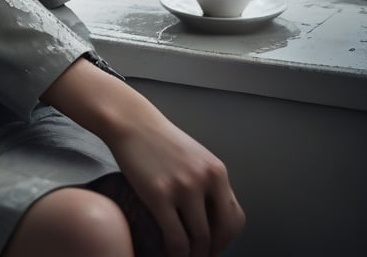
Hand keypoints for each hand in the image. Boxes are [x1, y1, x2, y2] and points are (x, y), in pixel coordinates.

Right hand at [44, 58, 244, 256]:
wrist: (131, 121)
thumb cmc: (158, 139)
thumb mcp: (193, 157)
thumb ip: (206, 183)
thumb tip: (211, 218)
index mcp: (216, 171)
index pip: (235, 219)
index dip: (225, 240)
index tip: (213, 247)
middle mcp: (206, 179)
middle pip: (222, 233)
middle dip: (211, 251)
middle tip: (198, 256)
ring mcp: (183, 187)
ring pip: (200, 240)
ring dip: (193, 256)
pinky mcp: (159, 194)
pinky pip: (175, 239)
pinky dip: (174, 254)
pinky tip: (166, 253)